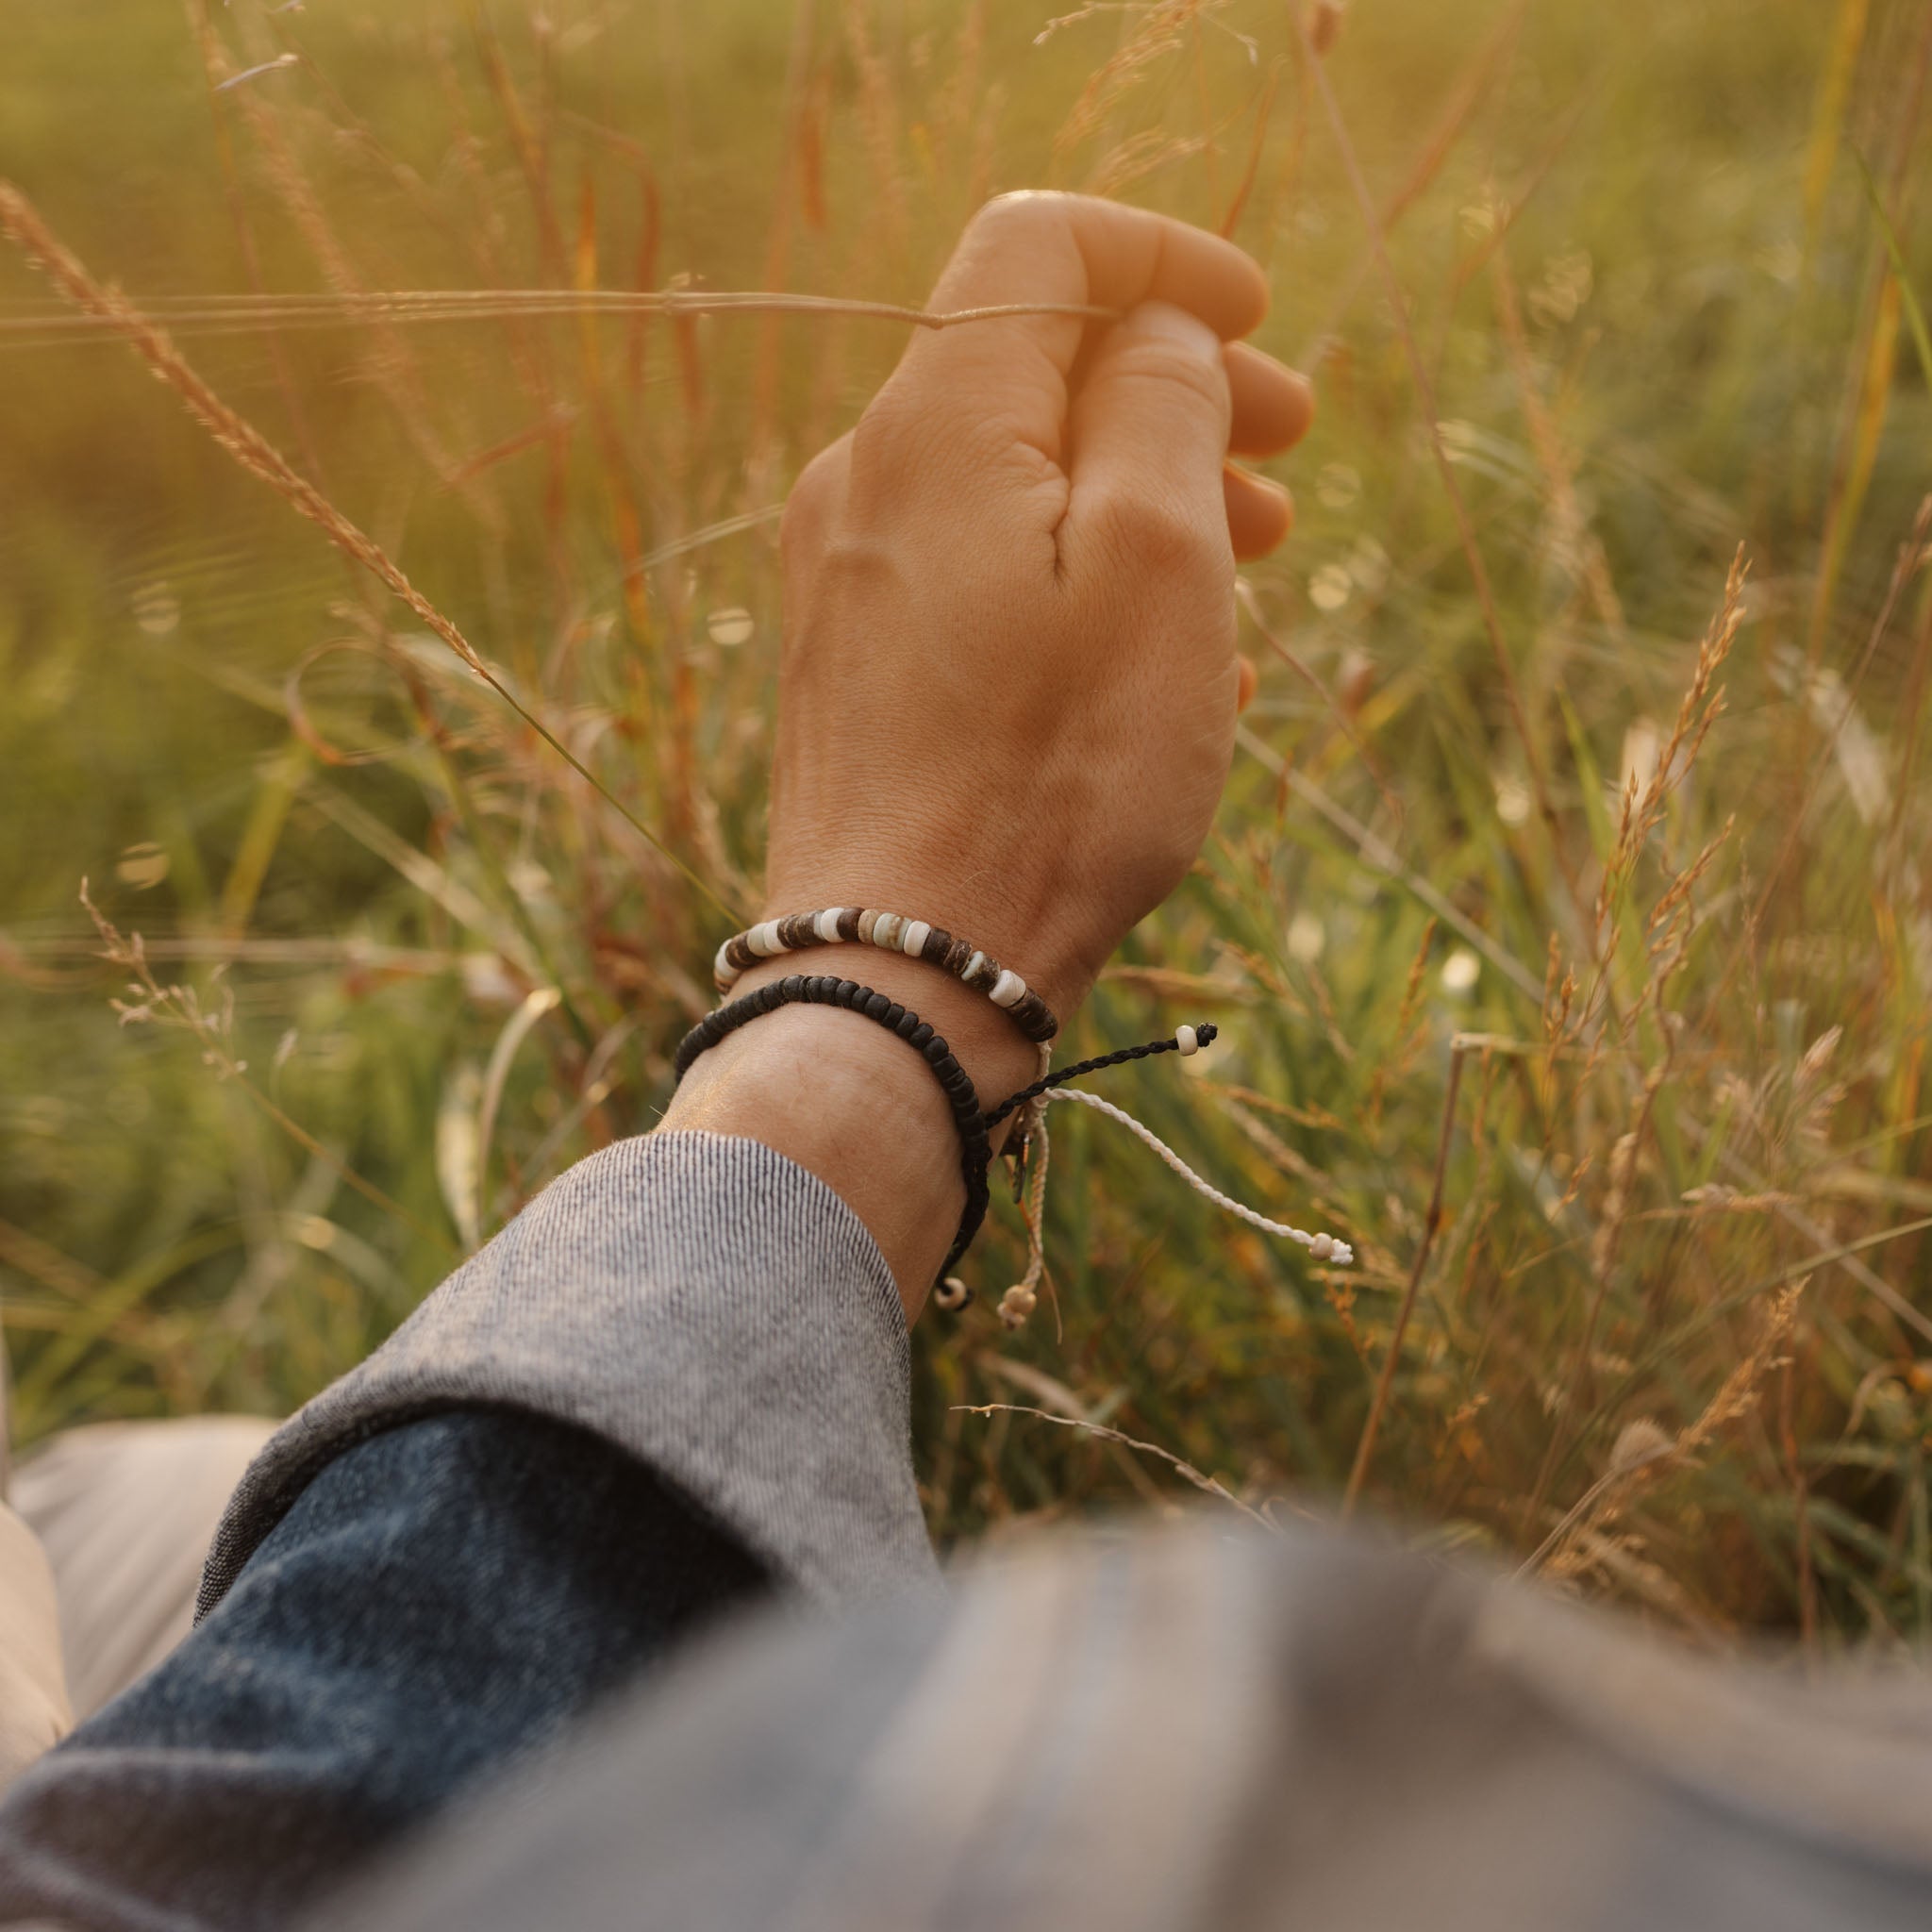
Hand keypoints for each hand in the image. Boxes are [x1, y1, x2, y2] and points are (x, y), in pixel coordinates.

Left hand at [766, 191, 1312, 1018]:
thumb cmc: (1053, 783)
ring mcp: (849, 576)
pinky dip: (1081, 577)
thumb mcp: (1158, 567)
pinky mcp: (856, 661)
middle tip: (1290, 454)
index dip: (1163, 258)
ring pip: (1016, 477)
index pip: (1040, 245)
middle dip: (1174, 388)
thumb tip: (1155, 331)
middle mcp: (867, 479)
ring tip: (1251, 564)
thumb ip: (1163, 405)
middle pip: (1034, 366)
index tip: (1257, 319)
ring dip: (1143, 492)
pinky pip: (983, 573)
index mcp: (938, 425)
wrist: (908, 969)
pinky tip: (1166, 659)